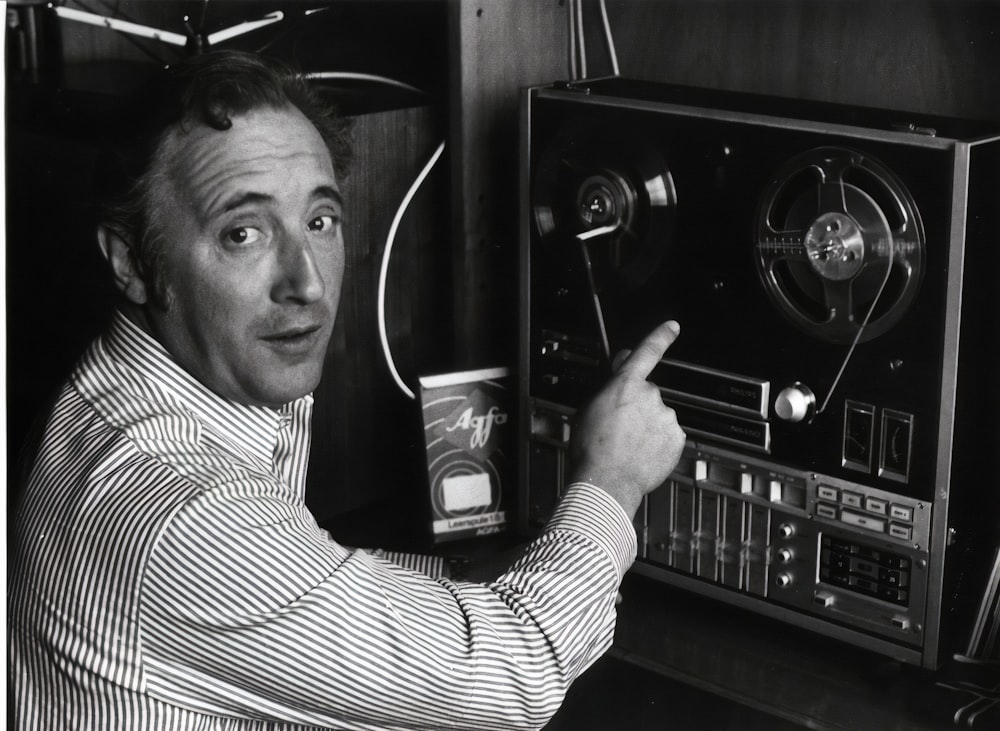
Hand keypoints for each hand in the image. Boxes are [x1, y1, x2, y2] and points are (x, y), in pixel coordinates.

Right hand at [567, 320, 686, 517]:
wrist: (606, 481)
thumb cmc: (591, 448)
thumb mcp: (589, 407)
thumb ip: (610, 384)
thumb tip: (621, 366)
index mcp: (625, 385)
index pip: (647, 352)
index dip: (661, 336)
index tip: (672, 327)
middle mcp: (650, 397)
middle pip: (647, 394)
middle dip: (637, 406)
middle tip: (620, 427)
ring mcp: (666, 417)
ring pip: (658, 416)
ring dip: (646, 426)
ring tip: (628, 445)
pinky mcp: (676, 438)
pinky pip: (668, 435)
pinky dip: (657, 442)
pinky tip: (641, 453)